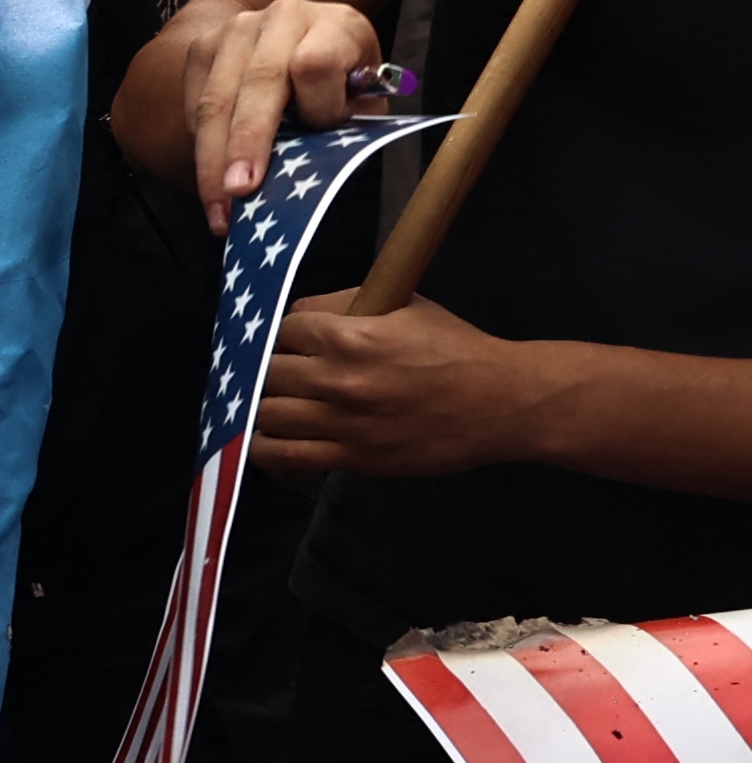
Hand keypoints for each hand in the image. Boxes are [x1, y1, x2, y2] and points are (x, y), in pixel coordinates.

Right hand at [171, 0, 384, 227]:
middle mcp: (285, 16)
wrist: (304, 43)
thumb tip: (316, 175)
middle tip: (239, 192)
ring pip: (217, 98)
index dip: (317, 109)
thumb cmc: (343, 87)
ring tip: (217, 206)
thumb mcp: (362, 104)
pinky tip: (211, 177)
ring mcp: (237, 28)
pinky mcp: (202, 46)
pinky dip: (200, 145)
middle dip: (246, 142)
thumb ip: (348, 128)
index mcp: (337, 24)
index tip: (320, 139)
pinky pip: (194, 105)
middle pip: (258, 82)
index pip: (315, 65)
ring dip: (212, 157)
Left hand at [254, 294, 551, 477]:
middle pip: (267, 371)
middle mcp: (340, 380)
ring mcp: (344, 423)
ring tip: (270, 403)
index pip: (284, 328)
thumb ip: (346, 305)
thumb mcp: (406, 307)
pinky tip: (265, 439)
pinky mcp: (354, 457)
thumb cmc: (455, 350)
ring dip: (262, 406)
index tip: (291, 341)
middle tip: (277, 372)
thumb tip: (300, 315)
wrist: (501, 402)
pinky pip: (285, 456)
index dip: (286, 333)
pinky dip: (265, 448)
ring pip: (267, 413)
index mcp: (352, 337)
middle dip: (268, 368)